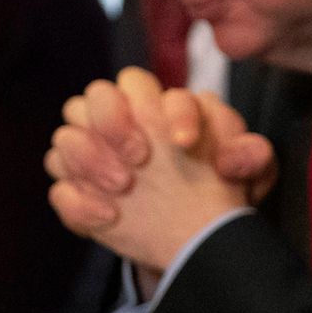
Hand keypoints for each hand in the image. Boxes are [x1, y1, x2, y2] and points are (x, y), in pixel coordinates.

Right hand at [47, 73, 250, 272]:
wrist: (201, 228)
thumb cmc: (228, 185)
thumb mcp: (251, 171)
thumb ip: (252, 156)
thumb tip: (232, 158)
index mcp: (163, 107)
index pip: (144, 84)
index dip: (164, 111)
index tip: (184, 144)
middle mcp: (124, 123)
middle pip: (94, 97)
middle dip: (111, 124)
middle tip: (139, 160)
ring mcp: (97, 156)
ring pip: (66, 138)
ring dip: (90, 162)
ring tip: (125, 189)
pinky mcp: (82, 192)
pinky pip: (59, 189)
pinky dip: (79, 204)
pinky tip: (109, 218)